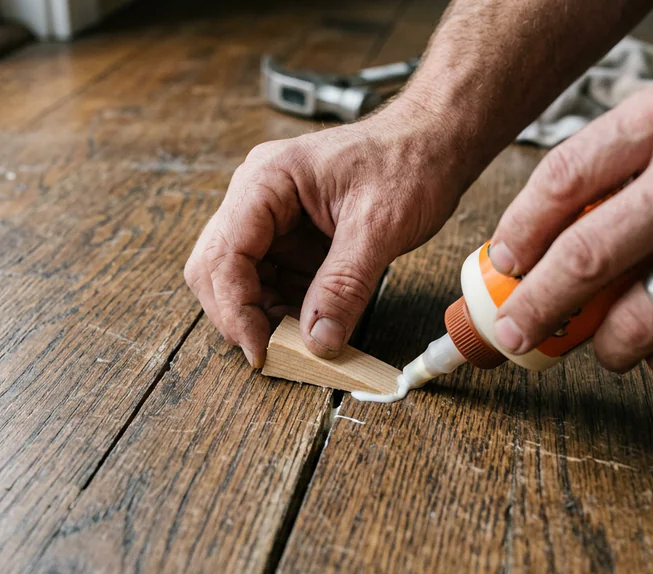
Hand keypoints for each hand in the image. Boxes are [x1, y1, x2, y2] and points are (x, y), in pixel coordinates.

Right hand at [185, 103, 470, 366]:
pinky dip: (285, 308)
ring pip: (240, 280)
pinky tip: (312, 322)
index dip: (235, 309)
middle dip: (240, 314)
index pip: (224, 255)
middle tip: (273, 353)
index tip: (260, 350)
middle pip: (216, 269)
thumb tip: (319, 341)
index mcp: (267, 180)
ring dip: (263, 315)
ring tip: (302, 341)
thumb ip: (345, 285)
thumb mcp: (379, 226)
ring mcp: (270, 217)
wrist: (435, 142)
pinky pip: (272, 281)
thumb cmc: (409, 161)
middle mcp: (257, 196)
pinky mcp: (290, 236)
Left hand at [488, 59, 652, 377]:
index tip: (504, 263)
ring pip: (634, 324)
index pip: (561, 179)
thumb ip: (625, 159)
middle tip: (512, 331)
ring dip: (605, 345)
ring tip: (605, 341)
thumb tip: (550, 233)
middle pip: (583, 259)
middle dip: (534, 308)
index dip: (517, 232)